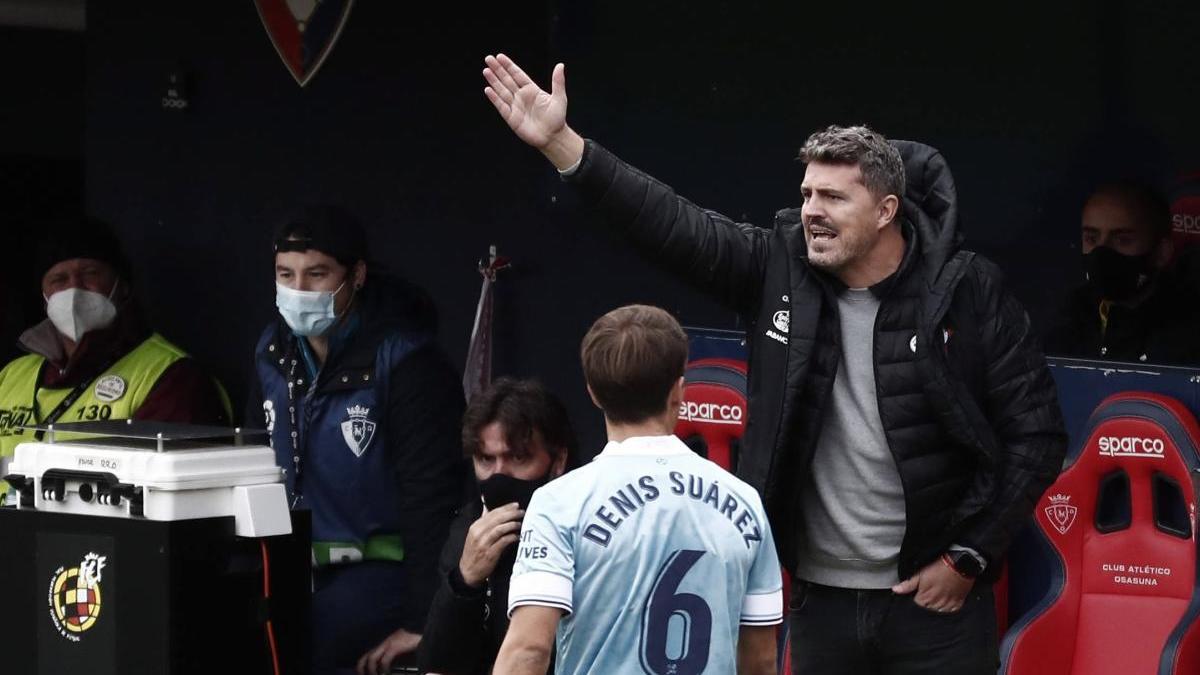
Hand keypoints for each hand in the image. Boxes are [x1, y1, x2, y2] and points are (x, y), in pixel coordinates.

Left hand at [356, 628, 419, 674]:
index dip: (362, 668)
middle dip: (362, 670)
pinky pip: (384, 660)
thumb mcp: (402, 655)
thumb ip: (394, 661)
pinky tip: (387, 674)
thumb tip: (384, 671)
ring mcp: (389, 643)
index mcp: (385, 644)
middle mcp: (384, 643)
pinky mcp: (396, 646)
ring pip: (371, 658)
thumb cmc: (417, 647)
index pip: (367, 656)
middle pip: (365, 657)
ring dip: (372, 671)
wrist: (429, 636)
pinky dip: (384, 670)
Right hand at [460, 502, 523, 586]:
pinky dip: (511, 537)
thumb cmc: (474, 552)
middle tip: (521, 512)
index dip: (505, 508)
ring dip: (511, 525)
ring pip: (499, 529)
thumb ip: (482, 521)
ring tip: (520, 523)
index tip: (516, 505)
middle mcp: (478, 534)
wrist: (468, 572)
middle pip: (497, 519)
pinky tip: (517, 536)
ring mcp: (484, 544)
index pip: (492, 513)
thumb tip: (486, 506)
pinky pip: (502, 542)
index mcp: (475, 527)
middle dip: (511, 514)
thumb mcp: (474, 535)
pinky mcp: (490, 554)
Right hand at [482, 53, 583, 168]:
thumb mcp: (559, 98)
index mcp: (532, 90)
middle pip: (507, 80)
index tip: (500, 57)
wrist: (553, 137)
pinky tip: (488, 89)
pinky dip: (494, 98)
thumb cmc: (557, 119)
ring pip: (502, 91)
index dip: (508, 66)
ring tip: (486, 71)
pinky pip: (501, 106)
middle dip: (498, 70)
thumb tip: (560, 65)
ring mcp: (515, 107)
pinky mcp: (511, 118)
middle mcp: (521, 96)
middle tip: (488, 59)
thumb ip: (558, 82)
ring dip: (494, 81)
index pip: (517, 74)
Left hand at [891, 557, 973, 612]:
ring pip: (939, 612)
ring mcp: (948, 604)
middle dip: (926, 604)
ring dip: (937, 607)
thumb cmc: (938, 567)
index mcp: (925, 597)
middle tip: (929, 594)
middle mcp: (936, 603)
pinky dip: (948, 608)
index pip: (917, 605)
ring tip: (937, 598)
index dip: (917, 599)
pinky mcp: (958, 602)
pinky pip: (952, 611)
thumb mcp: (920, 573)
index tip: (919, 593)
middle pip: (928, 610)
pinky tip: (947, 601)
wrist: (959, 563)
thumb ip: (908, 584)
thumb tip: (895, 590)